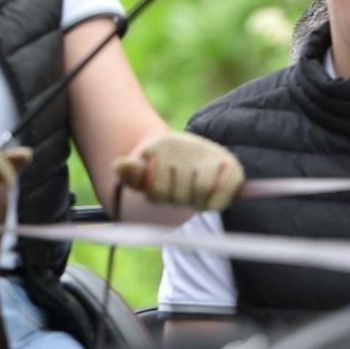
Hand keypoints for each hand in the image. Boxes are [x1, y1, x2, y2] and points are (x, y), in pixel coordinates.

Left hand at [113, 131, 243, 211]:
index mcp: (161, 145)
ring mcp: (210, 153)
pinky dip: (217, 203)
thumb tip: (119, 165)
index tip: (155, 190)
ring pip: (199, 196)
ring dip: (194, 203)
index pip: (158, 190)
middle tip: (177, 192)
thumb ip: (131, 174)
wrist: (176, 155)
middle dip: (177, 200)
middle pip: (180, 194)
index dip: (158, 196)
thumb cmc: (154, 169)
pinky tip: (215, 198)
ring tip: (190, 193)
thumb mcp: (138, 173)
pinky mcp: (230, 164)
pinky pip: (225, 192)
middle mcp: (188, 144)